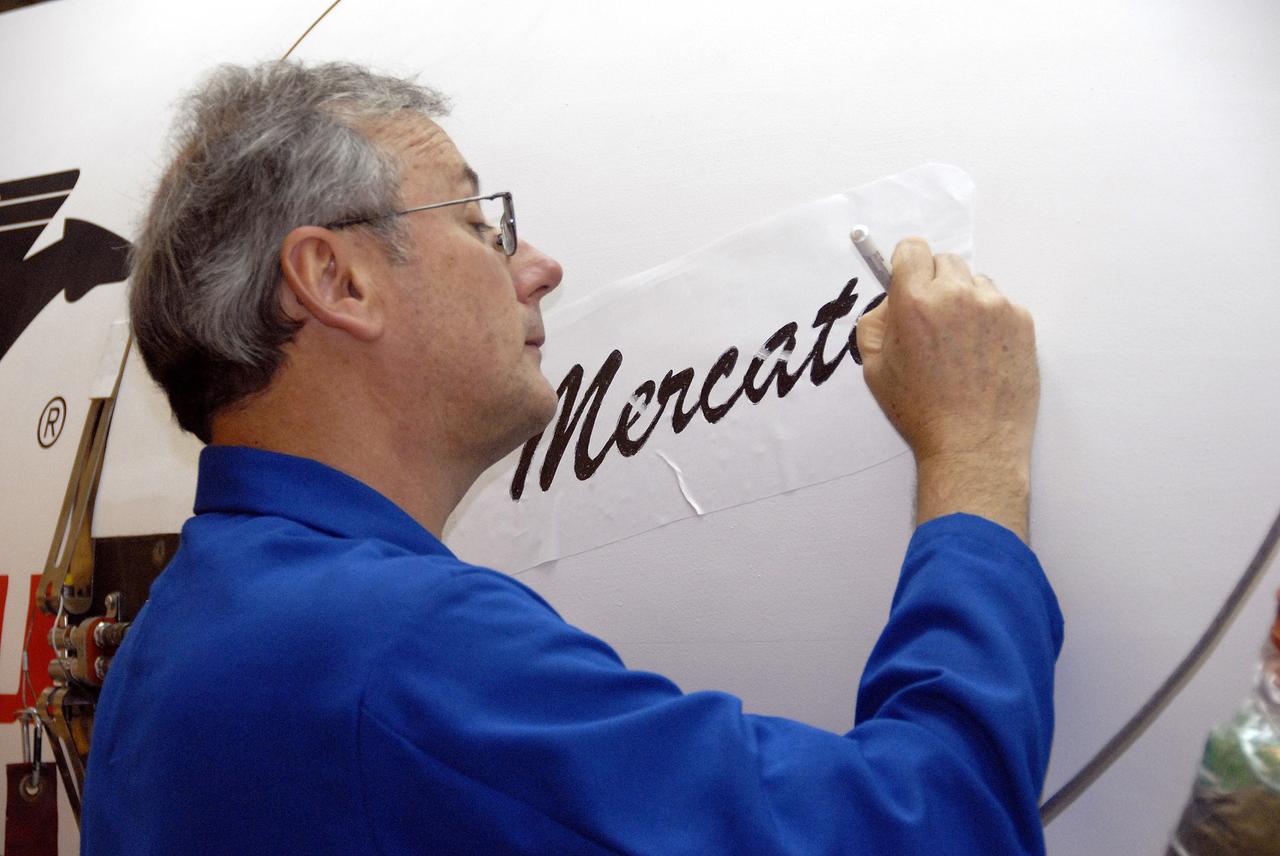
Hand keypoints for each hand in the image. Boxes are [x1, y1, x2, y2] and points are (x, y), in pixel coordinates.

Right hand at [855, 238, 1038, 540]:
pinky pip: (1001, 305)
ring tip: (960, 343)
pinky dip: (990, 321)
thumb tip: (890, 299)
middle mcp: (956, 295)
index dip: (908, 264)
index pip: (912, 249)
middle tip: (934, 321)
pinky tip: (982, 354)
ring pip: (975, 282)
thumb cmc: (921, 411)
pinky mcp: (1022, 321)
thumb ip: (875, 323)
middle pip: (945, 261)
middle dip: (936, 284)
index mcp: (914, 302)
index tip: (910, 279)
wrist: (973, 444)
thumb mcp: (876, 368)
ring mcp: (994, 306)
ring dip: (965, 301)